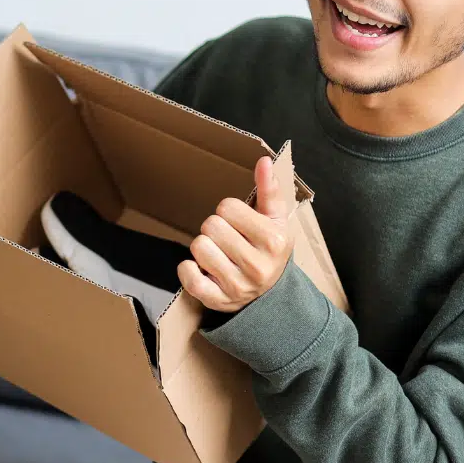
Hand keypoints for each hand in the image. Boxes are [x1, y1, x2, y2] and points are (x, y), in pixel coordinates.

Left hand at [178, 151, 297, 313]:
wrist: (271, 295)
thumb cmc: (269, 250)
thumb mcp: (275, 220)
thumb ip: (268, 189)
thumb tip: (263, 161)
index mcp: (273, 241)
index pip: (228, 207)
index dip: (229, 211)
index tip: (239, 223)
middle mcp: (258, 266)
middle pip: (210, 225)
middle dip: (215, 228)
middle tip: (227, 239)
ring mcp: (237, 286)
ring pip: (198, 247)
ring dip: (203, 247)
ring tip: (219, 254)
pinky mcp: (218, 301)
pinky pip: (189, 277)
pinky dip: (188, 269)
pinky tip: (202, 268)